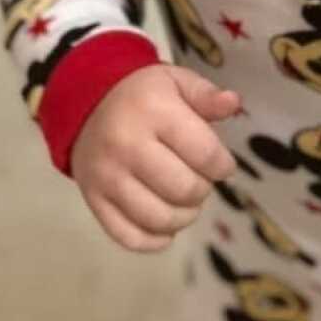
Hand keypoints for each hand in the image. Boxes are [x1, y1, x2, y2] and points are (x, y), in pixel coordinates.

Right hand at [71, 63, 239, 251]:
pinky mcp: (94, 201)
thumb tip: (233, 103)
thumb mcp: (176, 81)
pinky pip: (129, 236)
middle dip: (203, 189)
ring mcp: (107, 177)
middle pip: (184, 190)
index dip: (223, 165)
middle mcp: (127, 146)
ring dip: (184, 216)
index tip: (222, 164)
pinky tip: (165, 223)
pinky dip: (155, 239)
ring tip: (186, 200)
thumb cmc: (143, 95)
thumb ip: (206, 95)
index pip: (204, 153)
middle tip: (200, 179)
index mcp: (153, 111)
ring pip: (159, 218)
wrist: (87, 105)